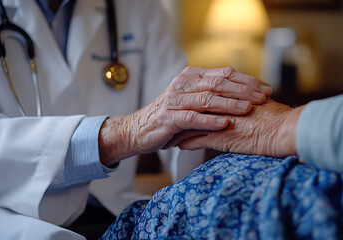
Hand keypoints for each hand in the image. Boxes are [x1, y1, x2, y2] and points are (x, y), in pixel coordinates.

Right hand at [99, 67, 271, 165]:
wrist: (138, 130)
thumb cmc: (169, 116)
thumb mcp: (189, 100)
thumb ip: (209, 94)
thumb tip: (240, 94)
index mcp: (190, 77)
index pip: (223, 74)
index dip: (246, 80)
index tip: (265, 88)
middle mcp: (182, 85)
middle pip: (218, 83)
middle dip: (244, 90)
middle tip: (263, 97)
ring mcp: (174, 101)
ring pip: (207, 99)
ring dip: (230, 104)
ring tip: (249, 108)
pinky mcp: (169, 118)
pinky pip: (192, 118)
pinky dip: (210, 120)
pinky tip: (225, 124)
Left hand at [172, 98, 303, 157]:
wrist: (283, 130)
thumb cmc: (275, 117)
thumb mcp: (256, 102)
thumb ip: (242, 99)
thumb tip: (236, 99)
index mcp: (226, 95)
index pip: (201, 95)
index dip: (190, 100)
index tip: (180, 104)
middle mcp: (218, 105)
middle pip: (190, 107)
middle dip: (178, 112)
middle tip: (168, 116)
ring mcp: (216, 121)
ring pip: (189, 124)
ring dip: (178, 129)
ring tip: (168, 132)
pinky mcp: (218, 137)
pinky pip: (195, 140)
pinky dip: (185, 143)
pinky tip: (177, 145)